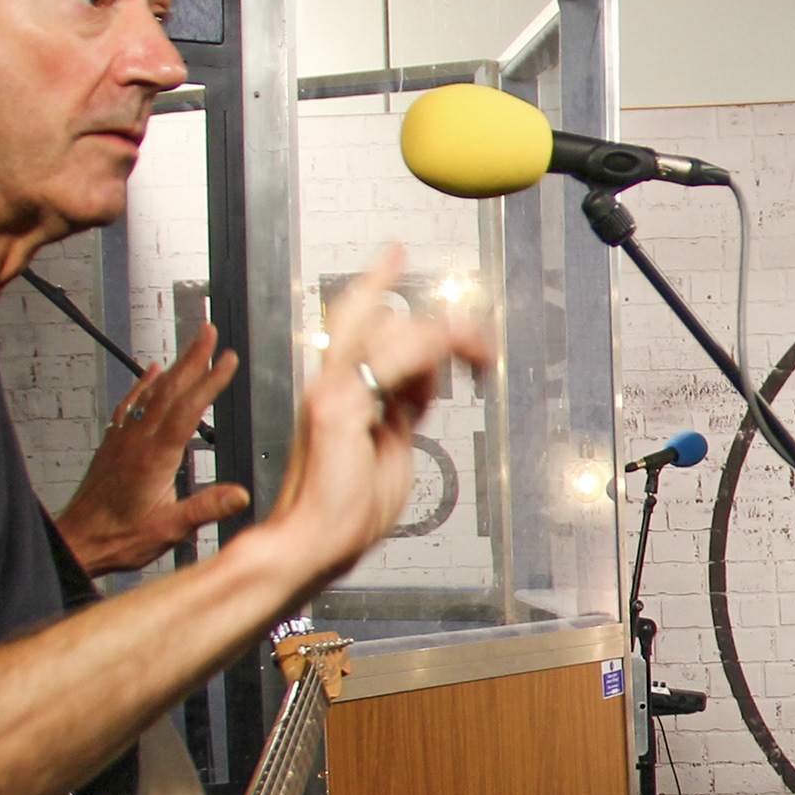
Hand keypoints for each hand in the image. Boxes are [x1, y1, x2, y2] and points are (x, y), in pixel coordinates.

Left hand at [56, 319, 247, 572]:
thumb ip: (205, 509)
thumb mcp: (169, 529)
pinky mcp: (114, 444)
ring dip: (173, 365)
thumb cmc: (121, 537)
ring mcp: (123, 439)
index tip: (227, 359)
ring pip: (151, 392)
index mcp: (156, 456)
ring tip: (190, 345)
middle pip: (169, 389)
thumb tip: (242, 494)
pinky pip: (130, 404)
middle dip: (192, 358)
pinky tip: (150, 371)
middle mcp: (138, 440)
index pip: (188, 408)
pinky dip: (143, 383)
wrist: (78, 541)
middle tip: (208, 331)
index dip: (210, 381)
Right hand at [260, 247, 494, 580]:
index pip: (358, 320)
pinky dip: (432, 351)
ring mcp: (331, 390)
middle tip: (479, 340)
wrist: (313, 541)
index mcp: (341, 389)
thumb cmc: (346, 509)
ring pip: (392, 329)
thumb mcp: (390, 446)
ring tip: (482, 358)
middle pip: (378, 316)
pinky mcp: (337, 406)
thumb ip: (405, 408)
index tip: (395, 254)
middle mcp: (332, 381)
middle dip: (436, 320)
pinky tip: (461, 356)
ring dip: (448, 338)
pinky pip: (393, 357)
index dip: (377, 284)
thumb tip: (428, 381)